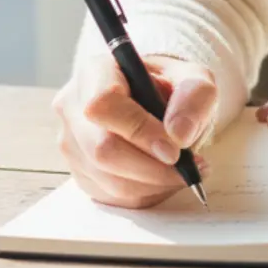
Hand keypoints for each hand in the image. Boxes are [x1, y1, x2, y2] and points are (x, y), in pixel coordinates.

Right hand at [53, 49, 217, 208]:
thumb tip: (178, 135)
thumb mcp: (195, 79)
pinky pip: (110, 196)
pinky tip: (167, 179)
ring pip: (107, 178)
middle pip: (101, 149)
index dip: (139, 130)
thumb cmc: (172, 86)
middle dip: (150, 167)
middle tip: (187, 168)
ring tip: (185, 172)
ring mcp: (71, 143)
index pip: (103, 103)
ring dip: (153, 184)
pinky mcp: (80, 172)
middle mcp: (73, 107)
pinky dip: (146, 194)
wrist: (159, 100)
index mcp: (95, 72)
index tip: (174, 149)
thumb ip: (193, 98)